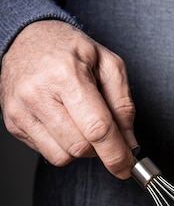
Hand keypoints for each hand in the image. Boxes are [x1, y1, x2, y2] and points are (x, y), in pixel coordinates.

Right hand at [0, 20, 136, 177]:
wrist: (27, 38)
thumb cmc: (69, 50)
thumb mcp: (108, 64)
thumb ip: (123, 106)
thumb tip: (129, 144)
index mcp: (66, 74)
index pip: (97, 128)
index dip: (116, 154)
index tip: (127, 167)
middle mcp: (38, 93)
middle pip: (80, 147)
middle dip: (99, 148)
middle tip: (104, 132)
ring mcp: (21, 110)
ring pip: (63, 156)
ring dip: (80, 148)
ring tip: (79, 122)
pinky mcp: (13, 123)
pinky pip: (47, 153)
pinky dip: (62, 145)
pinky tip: (62, 123)